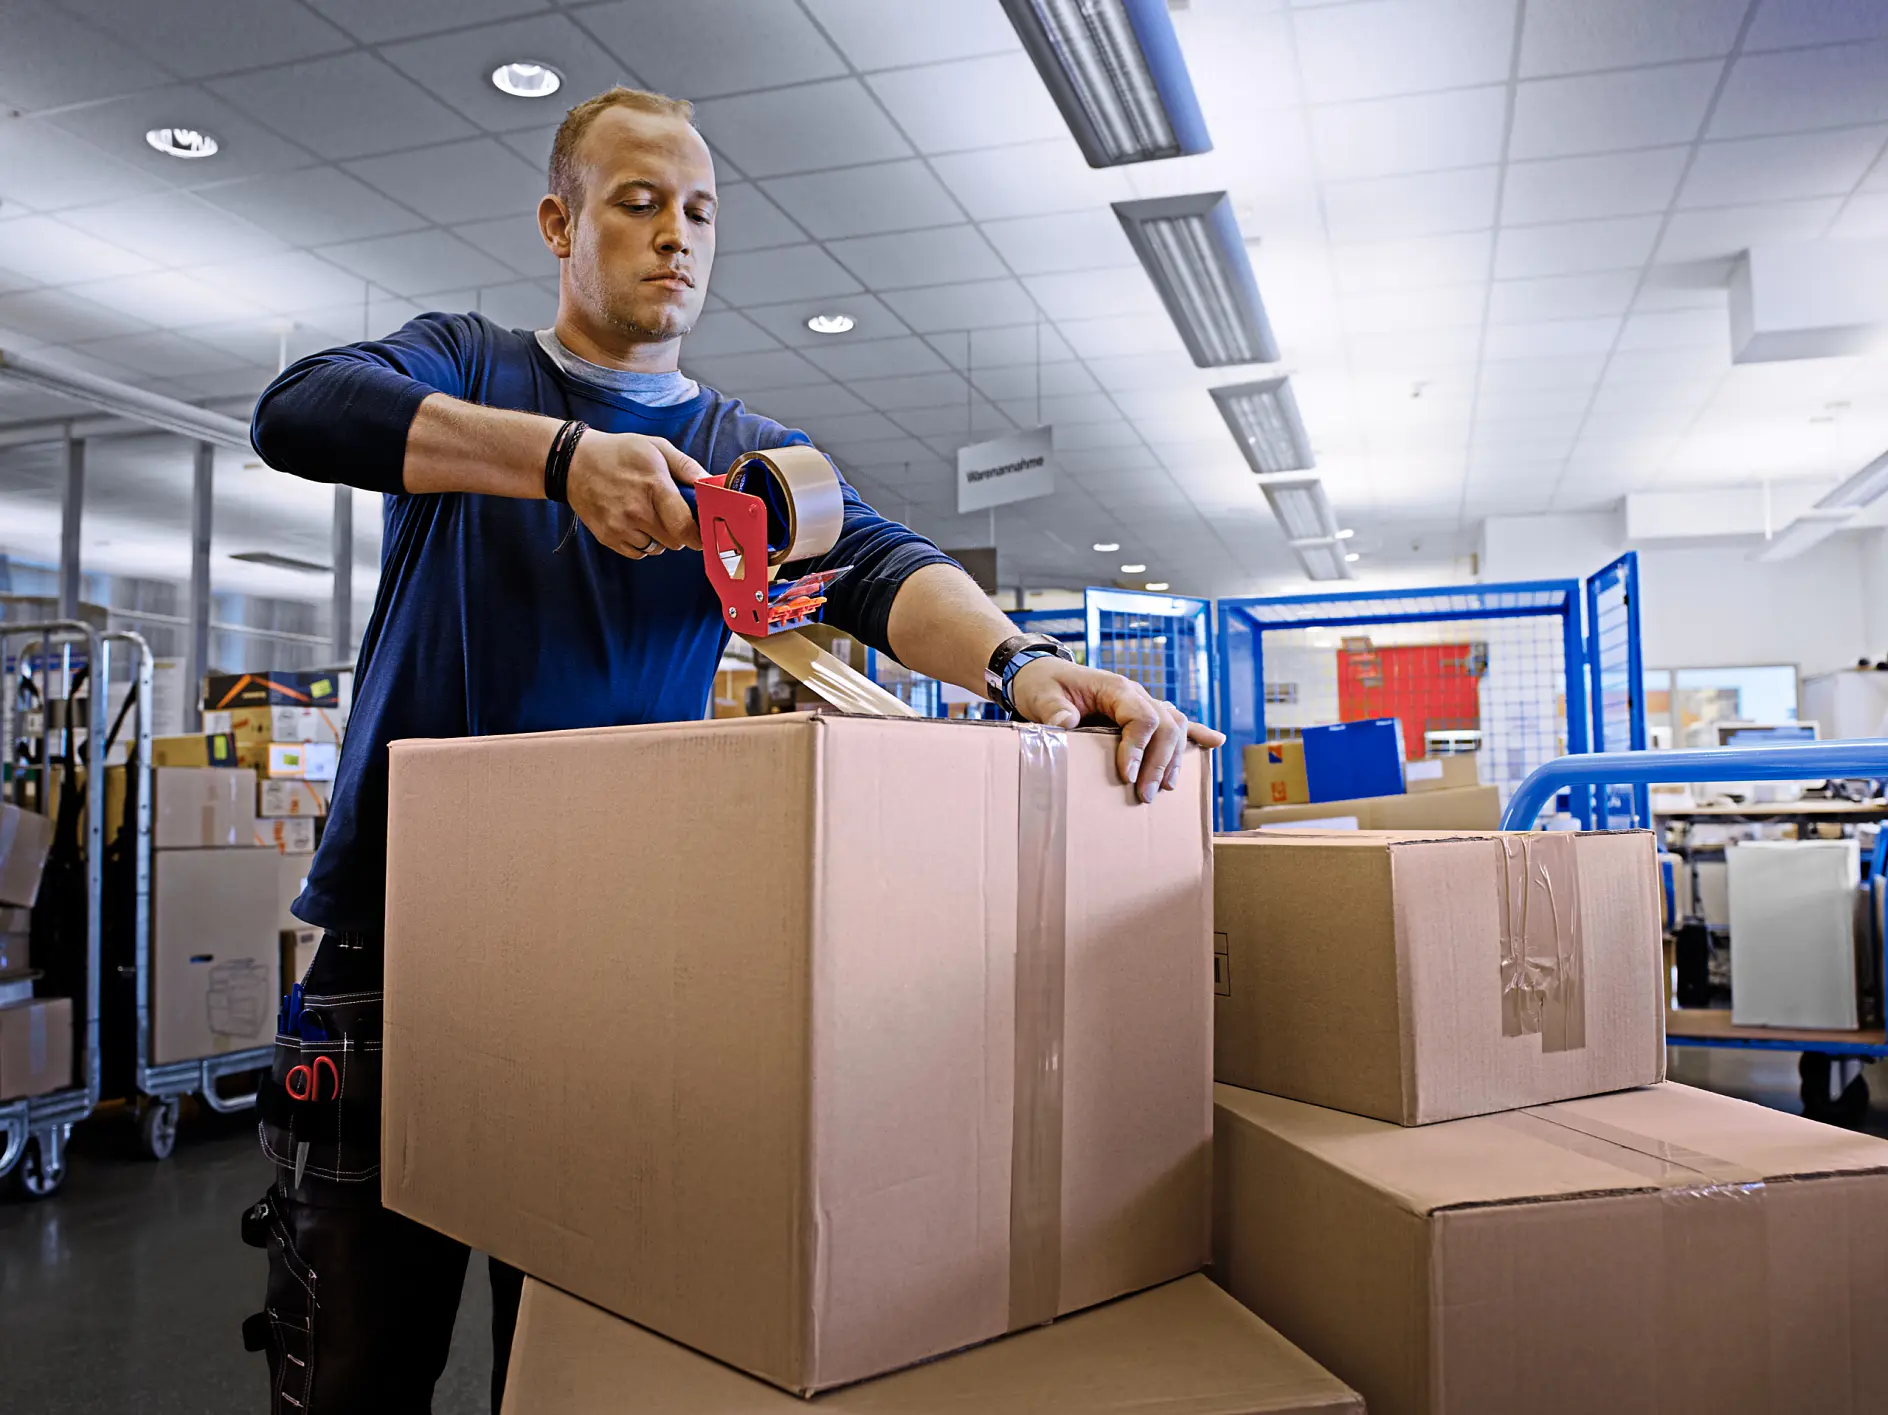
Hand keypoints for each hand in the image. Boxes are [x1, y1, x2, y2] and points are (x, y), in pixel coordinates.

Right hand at [566, 430, 704, 558]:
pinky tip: (635, 523)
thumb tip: (711, 483)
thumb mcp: (656, 448)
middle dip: (680, 533)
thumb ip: (687, 466)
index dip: (698, 534)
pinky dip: (642, 543)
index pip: (685, 527)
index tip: (702, 531)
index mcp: (655, 486)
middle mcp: (637, 511)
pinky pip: (637, 553)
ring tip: (650, 516)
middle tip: (674, 517)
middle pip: (674, 541)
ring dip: (660, 538)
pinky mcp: (608, 537)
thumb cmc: (620, 453)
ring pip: (657, 549)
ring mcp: (620, 526)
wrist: (574, 463)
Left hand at [1008, 659, 1225, 802]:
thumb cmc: (1042, 684)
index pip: (1142, 716)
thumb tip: (1066, 726)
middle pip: (1166, 725)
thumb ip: (1053, 711)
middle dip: (1160, 763)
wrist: (1041, 672)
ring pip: (1175, 727)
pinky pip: (1173, 722)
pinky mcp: (1141, 714)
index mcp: (1115, 687)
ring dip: (1173, 759)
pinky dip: (1196, 733)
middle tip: (1146, 794)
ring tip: (1164, 789)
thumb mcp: (1040, 696)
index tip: (1128, 774)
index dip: (1139, 748)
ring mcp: (1141, 703)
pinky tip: (1215, 743)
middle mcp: (1135, 693)